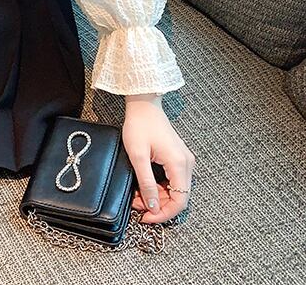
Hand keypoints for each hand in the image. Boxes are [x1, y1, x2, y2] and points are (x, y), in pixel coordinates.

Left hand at [122, 94, 195, 223]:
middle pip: (179, 198)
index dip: (164, 214)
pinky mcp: (178, 158)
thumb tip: (153, 206)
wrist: (144, 106)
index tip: (146, 217)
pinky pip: (173, 180)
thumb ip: (146, 182)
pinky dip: (160, 187)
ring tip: (138, 195)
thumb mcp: (138, 156)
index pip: (180, 201)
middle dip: (158, 205)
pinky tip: (145, 186)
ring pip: (175, 190)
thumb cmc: (140, 125)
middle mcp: (187, 164)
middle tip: (137, 205)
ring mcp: (184, 161)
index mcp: (179, 164)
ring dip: (158, 196)